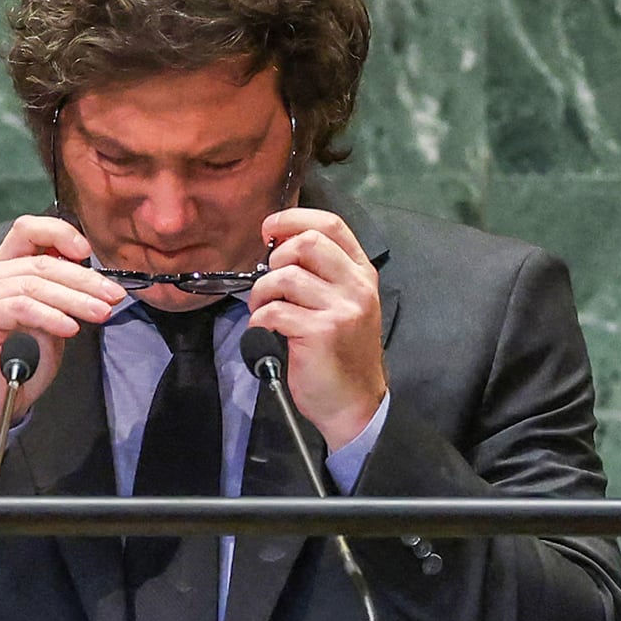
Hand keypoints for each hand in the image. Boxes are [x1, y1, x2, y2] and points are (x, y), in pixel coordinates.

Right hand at [0, 214, 124, 430]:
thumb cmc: (17, 365)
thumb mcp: (50, 323)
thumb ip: (62, 297)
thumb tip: (94, 282)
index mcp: (2, 270)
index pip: (29, 231)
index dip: (60, 233)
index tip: (89, 252)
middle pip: (40, 262)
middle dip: (83, 279)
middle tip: (112, 296)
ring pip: (34, 285)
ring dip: (74, 299)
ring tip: (100, 313)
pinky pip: (21, 308)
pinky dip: (50, 316)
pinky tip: (70, 328)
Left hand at [251, 207, 386, 450]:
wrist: (353, 403)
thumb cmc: (341, 353)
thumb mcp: (343, 305)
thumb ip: (322, 274)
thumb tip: (278, 246)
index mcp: (362, 273)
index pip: (331, 225)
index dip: (294, 218)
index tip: (270, 227)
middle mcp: (356, 287)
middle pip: (306, 243)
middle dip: (275, 257)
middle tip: (269, 282)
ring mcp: (341, 309)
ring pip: (285, 276)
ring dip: (262, 291)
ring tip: (263, 308)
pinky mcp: (320, 332)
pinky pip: (274, 311)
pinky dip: (259, 318)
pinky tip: (264, 330)